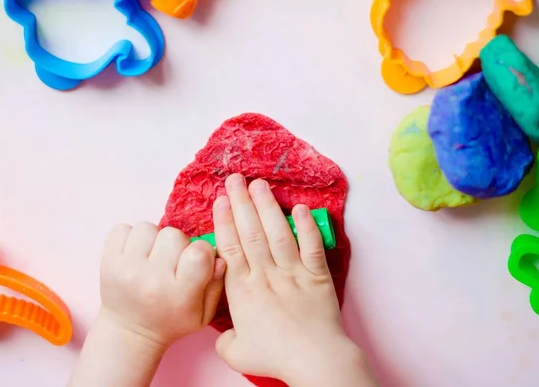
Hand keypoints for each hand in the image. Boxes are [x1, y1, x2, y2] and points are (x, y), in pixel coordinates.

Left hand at [99, 222, 225, 346]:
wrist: (130, 333)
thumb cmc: (171, 320)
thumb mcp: (203, 313)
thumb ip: (215, 285)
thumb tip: (219, 257)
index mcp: (180, 295)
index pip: (199, 253)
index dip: (202, 251)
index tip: (196, 261)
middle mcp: (152, 281)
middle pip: (173, 235)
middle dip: (177, 244)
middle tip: (171, 261)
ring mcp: (127, 270)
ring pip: (147, 228)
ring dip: (153, 238)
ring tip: (152, 256)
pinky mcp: (107, 262)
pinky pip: (122, 228)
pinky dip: (130, 237)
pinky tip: (136, 253)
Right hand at [212, 174, 375, 385]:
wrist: (313, 359)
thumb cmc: (275, 357)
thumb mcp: (236, 352)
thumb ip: (225, 338)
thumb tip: (223, 333)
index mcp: (243, 290)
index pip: (231, 248)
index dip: (226, 221)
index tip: (222, 200)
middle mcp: (266, 275)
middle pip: (251, 233)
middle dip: (242, 203)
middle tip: (235, 179)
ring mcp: (293, 272)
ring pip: (278, 233)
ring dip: (268, 207)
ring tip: (260, 185)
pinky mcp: (317, 275)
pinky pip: (311, 246)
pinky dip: (307, 226)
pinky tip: (300, 208)